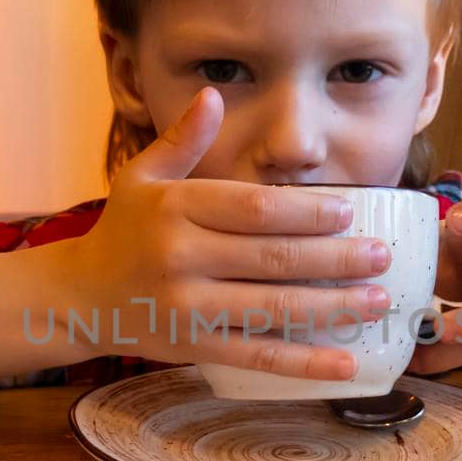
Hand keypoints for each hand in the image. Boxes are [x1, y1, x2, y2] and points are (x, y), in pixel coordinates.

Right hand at [64, 88, 392, 378]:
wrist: (79, 298)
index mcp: (174, 209)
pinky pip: (257, 356)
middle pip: (271, 258)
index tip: (348, 214)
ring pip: (271, 309)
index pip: (250, 209)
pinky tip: (345, 364)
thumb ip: (181, 140)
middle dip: (334, 259)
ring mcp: (187, 307)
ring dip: (332, 308)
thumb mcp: (141, 178)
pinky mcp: (194, 347)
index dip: (303, 212)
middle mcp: (180, 258)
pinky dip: (304, 364)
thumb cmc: (122, 231)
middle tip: (382, 256)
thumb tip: (211, 95)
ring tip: (378, 301)